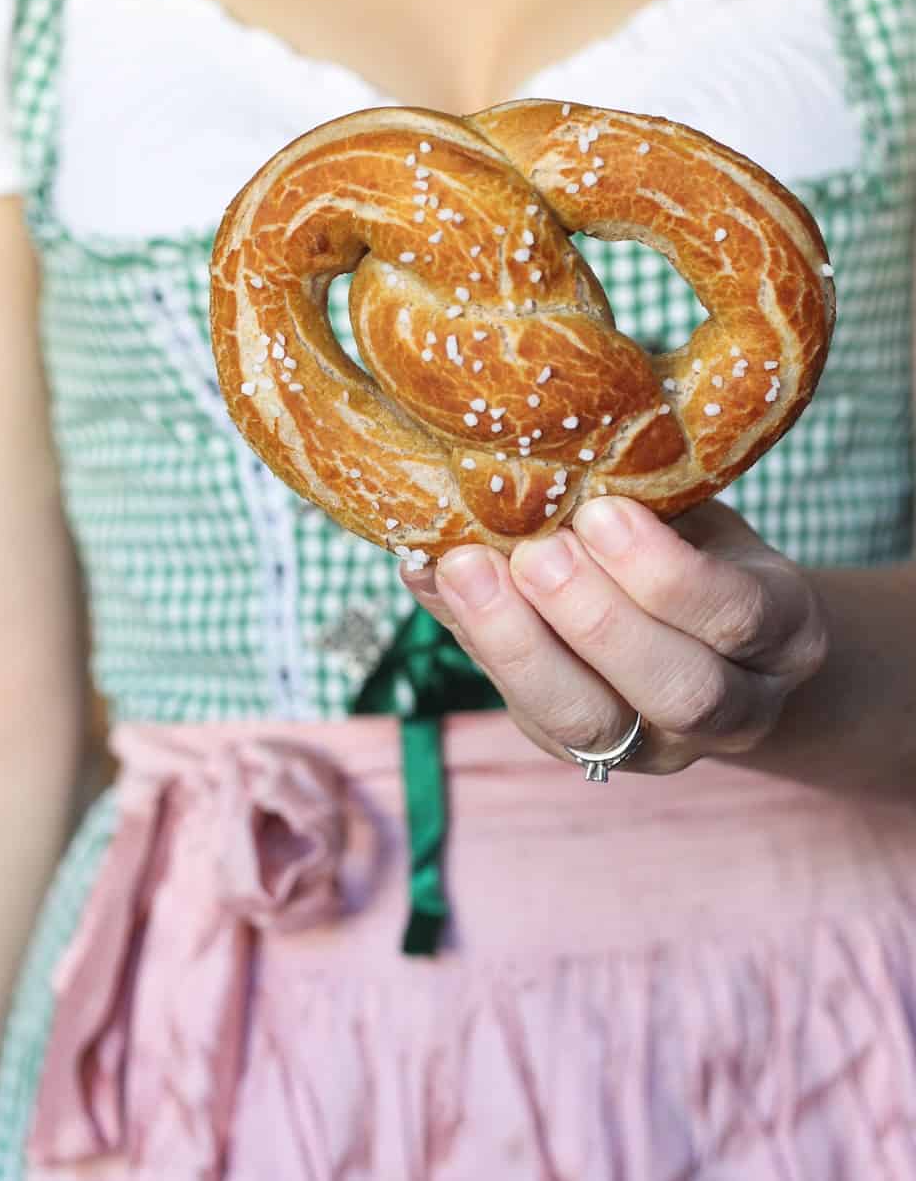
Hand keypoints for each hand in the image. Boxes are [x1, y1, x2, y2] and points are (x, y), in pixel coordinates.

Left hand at [401, 498, 829, 774]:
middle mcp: (735, 709)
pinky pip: (532, 716)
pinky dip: (477, 646)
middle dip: (595, 620)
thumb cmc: (702, 549)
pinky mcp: (586, 755)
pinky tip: (436, 582)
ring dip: (521, 645)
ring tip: (467, 570)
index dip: (665, 574)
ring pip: (593, 723)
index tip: (601, 512)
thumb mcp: (696, 517)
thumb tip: (523, 464)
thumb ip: (636, 498)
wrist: (718, 640)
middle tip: (534, 551)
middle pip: (676, 690)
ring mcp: (658, 746)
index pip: (736, 617)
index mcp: (782, 635)